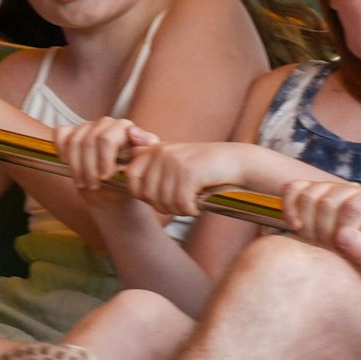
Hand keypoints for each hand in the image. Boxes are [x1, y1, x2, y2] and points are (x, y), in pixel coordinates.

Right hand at [55, 116, 146, 192]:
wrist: (115, 194)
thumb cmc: (130, 184)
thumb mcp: (140, 174)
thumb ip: (141, 154)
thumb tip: (134, 133)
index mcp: (128, 131)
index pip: (108, 137)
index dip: (103, 158)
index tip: (105, 177)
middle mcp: (109, 125)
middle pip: (90, 140)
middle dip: (89, 167)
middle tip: (93, 185)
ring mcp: (90, 128)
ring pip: (74, 140)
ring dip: (76, 167)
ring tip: (84, 183)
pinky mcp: (74, 134)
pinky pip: (61, 133)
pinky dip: (62, 150)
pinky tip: (68, 164)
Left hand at [124, 140, 238, 216]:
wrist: (234, 161)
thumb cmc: (203, 166)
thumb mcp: (174, 161)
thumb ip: (151, 163)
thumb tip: (126, 159)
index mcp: (154, 150)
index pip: (131, 178)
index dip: (142, 194)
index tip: (160, 199)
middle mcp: (161, 153)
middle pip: (147, 194)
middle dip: (164, 206)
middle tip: (181, 205)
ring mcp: (174, 161)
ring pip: (164, 201)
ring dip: (179, 210)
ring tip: (191, 204)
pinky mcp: (189, 172)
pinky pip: (181, 203)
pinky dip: (190, 209)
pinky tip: (199, 205)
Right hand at [282, 180, 360, 279]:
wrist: (344, 258)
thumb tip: (344, 235)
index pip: (354, 206)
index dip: (343, 228)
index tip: (340, 246)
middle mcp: (352, 190)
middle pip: (327, 203)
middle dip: (322, 232)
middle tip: (326, 249)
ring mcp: (328, 187)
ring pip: (308, 197)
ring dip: (306, 225)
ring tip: (315, 242)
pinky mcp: (307, 188)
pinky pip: (292, 189)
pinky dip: (289, 208)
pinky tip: (295, 227)